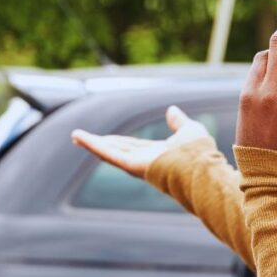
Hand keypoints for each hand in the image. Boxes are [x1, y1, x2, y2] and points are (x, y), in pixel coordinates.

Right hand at [71, 105, 211, 178]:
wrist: (200, 167)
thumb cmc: (199, 153)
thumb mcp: (189, 130)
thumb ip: (178, 122)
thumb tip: (171, 109)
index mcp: (156, 154)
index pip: (132, 146)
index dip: (118, 141)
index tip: (106, 137)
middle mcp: (144, 161)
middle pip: (116, 149)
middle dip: (99, 144)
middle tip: (81, 138)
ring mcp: (136, 164)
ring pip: (109, 152)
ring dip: (91, 143)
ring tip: (75, 136)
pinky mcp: (131, 165)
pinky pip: (108, 154)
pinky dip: (93, 145)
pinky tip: (80, 138)